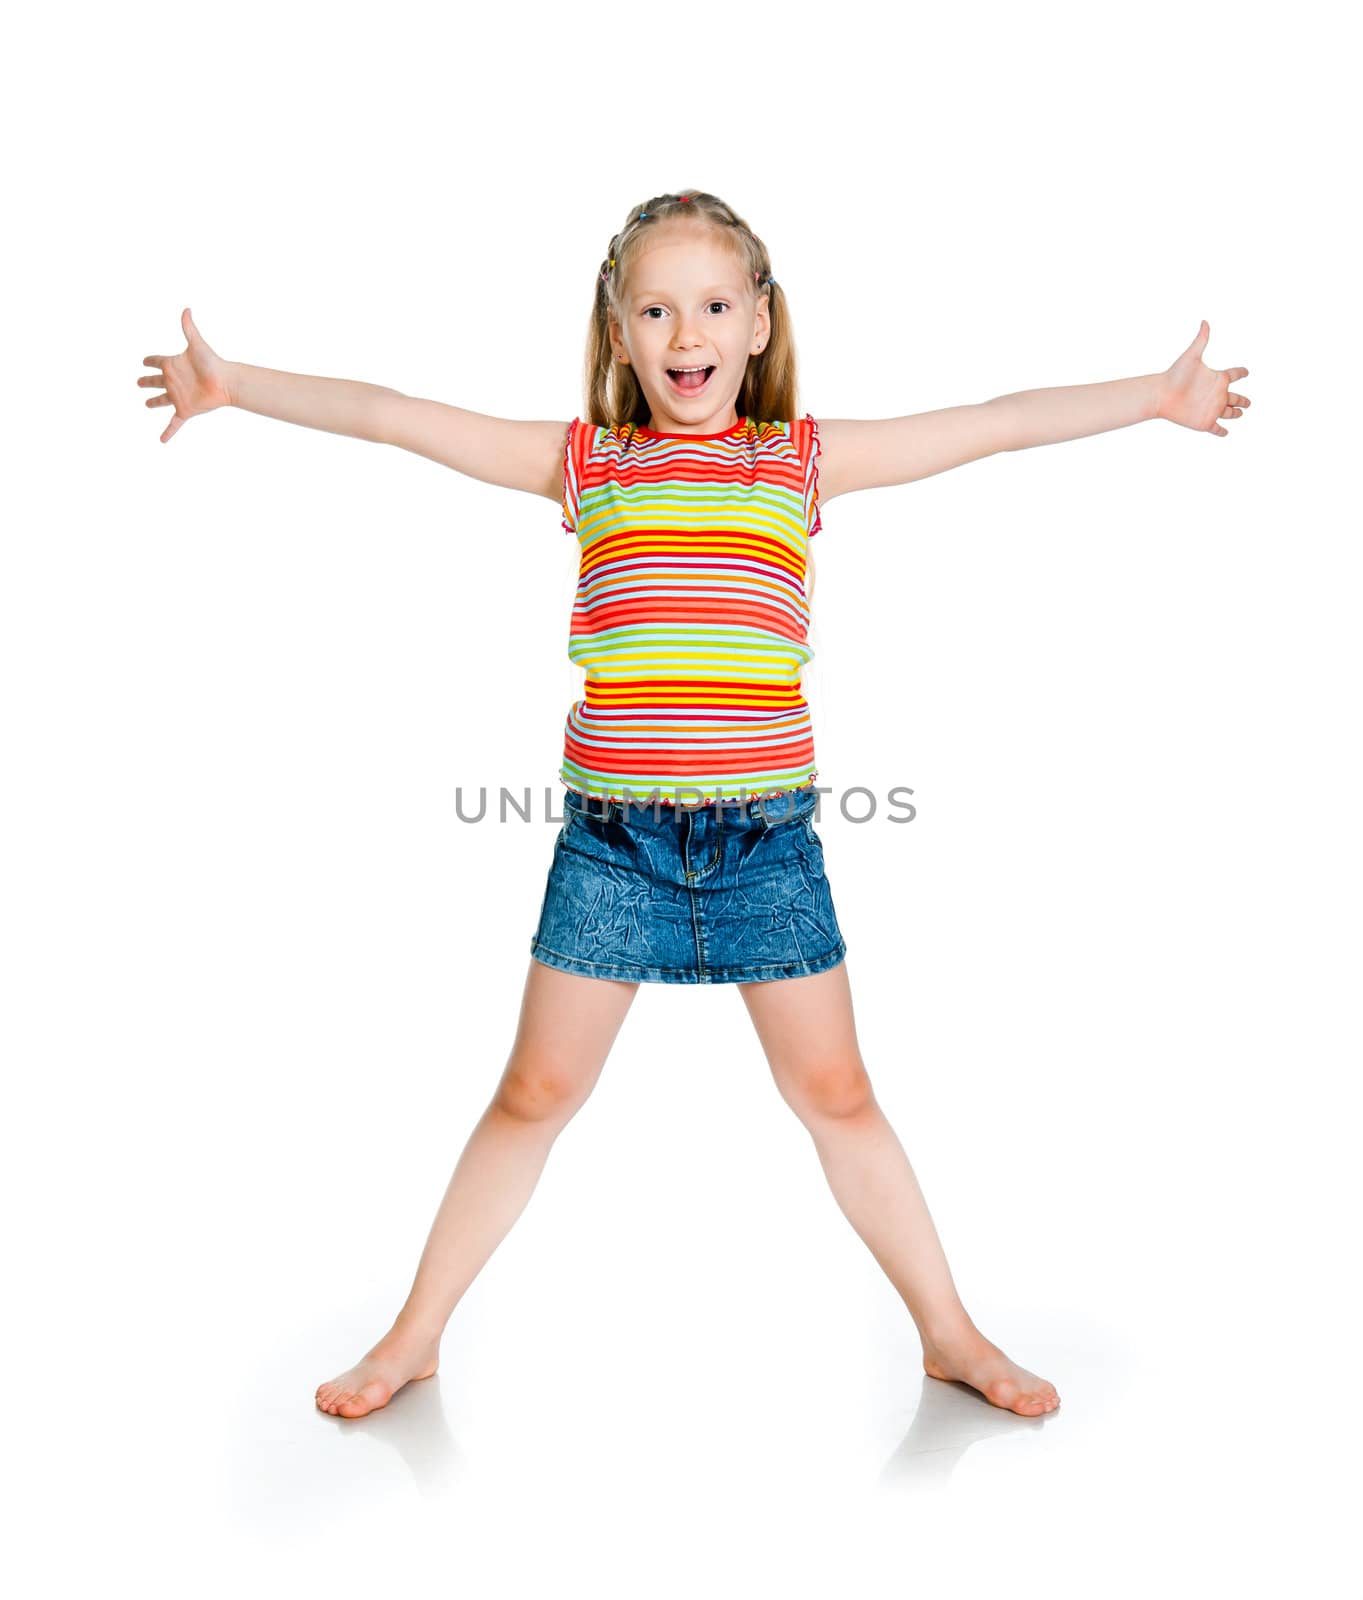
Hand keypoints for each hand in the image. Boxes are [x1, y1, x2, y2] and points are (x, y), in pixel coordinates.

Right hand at [138, 308, 232, 443]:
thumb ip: (189, 328)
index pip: (156, 361)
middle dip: (146, 382)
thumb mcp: (197, 345)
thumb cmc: (212, 362)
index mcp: (173, 364)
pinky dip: (168, 432)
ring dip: (154, 402)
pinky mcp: (185, 410)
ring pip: (161, 400)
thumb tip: (186, 308)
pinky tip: (162, 441)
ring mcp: (178, 396)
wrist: (226, 382)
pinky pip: (174, 423)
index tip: (144, 361)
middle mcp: (173, 380)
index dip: (149, 360)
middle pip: (155, 381)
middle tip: (138, 382)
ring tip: (147, 404)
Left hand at [1156, 321, 1250, 436]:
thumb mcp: (1191, 357)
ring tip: (1241, 413)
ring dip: (1236, 413)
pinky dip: (1222, 432)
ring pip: (1230, 413)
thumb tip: (1205, 321)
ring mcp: (1212, 409)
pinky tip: (1226, 432)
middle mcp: (1216, 393)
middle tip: (1249, 402)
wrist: (1161, 395)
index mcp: (1217, 377)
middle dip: (1243, 400)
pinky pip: (1217, 429)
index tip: (1246, 372)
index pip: (1235, 374)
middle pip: (1236, 397)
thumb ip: (1201, 340)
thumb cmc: (1174, 375)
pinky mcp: (1205, 422)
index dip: (1242, 373)